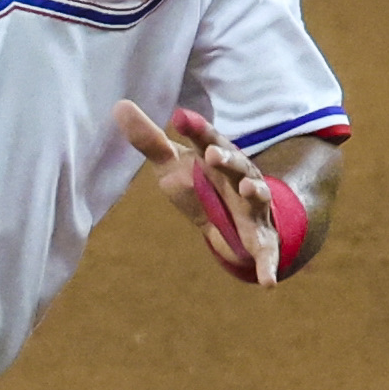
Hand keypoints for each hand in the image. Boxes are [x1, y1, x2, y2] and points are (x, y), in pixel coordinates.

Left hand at [112, 100, 300, 285]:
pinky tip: (268, 283)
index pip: (207, 139)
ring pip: (258, 196)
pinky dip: (269, 265)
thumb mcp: (172, 165)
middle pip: (237, 164)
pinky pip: (268, 252)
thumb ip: (149, 140)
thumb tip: (119, 106)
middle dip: (227, 159)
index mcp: (218, 156)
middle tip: (213, 154)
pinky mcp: (262, 238)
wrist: (232, 221)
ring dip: (255, 191)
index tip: (181, 118)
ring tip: (249, 189)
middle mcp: (240, 176)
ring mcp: (254, 206)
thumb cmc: (201, 184)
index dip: (196, 129)